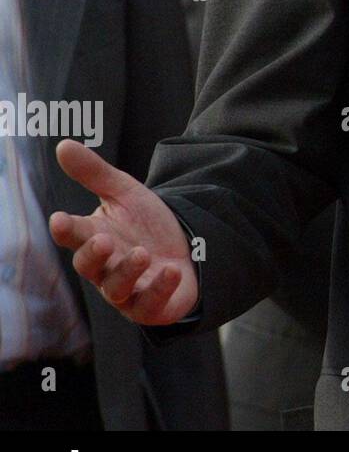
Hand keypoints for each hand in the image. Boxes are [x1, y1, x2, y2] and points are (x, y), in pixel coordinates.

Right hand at [47, 139, 198, 325]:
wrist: (186, 249)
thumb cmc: (147, 224)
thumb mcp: (125, 193)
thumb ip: (95, 173)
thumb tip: (62, 144)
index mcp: (95, 238)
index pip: (74, 235)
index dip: (66, 229)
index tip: (59, 219)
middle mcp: (105, 268)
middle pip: (89, 266)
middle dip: (93, 255)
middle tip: (104, 239)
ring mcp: (126, 291)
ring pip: (116, 288)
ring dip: (127, 271)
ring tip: (142, 253)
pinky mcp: (150, 306)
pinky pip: (150, 304)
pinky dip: (159, 288)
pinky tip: (170, 271)